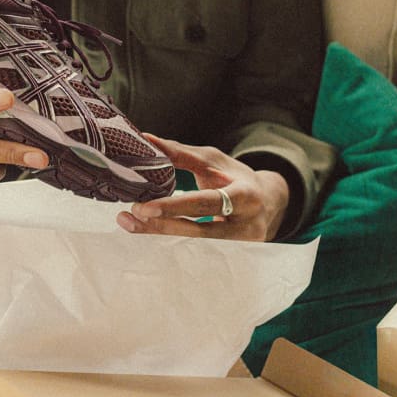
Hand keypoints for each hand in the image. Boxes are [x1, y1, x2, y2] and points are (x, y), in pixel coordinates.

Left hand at [116, 137, 288, 241]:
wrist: (267, 201)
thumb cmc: (234, 176)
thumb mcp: (213, 160)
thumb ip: (181, 153)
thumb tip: (147, 138)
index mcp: (246, 196)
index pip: (207, 202)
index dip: (175, 207)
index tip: (145, 207)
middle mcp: (248, 225)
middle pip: (200, 232)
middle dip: (163, 225)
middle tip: (132, 213)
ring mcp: (242, 247)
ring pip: (196, 246)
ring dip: (161, 235)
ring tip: (130, 223)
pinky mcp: (233, 257)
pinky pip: (198, 253)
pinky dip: (172, 244)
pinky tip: (149, 234)